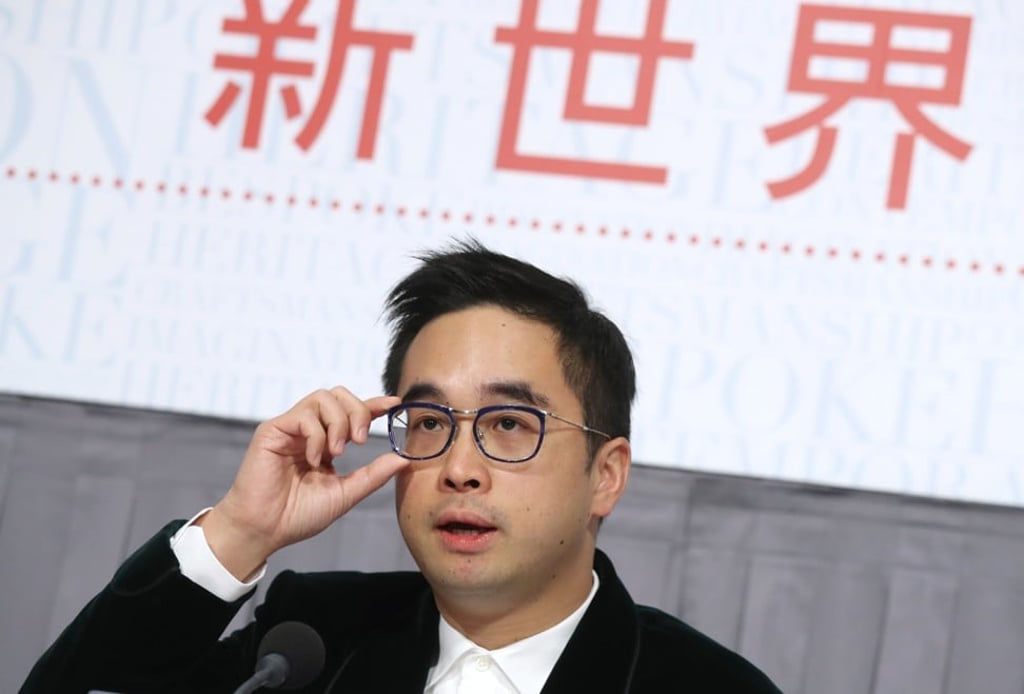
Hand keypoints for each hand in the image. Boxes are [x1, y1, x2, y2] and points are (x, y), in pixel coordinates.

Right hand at [199, 388, 407, 578]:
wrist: (265, 530)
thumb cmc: (298, 515)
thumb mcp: (345, 494)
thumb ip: (373, 475)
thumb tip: (403, 458)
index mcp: (325, 442)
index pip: (351, 413)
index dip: (373, 405)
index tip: (394, 404)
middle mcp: (308, 430)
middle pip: (338, 395)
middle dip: (357, 411)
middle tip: (361, 441)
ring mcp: (290, 428)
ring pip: (323, 398)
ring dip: (338, 422)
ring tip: (337, 452)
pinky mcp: (272, 430)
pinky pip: (303, 416)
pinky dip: (316, 436)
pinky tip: (314, 459)